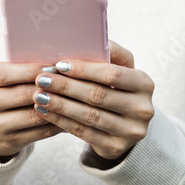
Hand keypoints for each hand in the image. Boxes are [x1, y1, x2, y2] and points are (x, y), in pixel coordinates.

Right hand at [0, 62, 63, 161]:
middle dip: (50, 88)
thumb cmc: (7, 91)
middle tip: (72, 83)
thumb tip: (59, 64)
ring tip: (75, 99)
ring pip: (35, 115)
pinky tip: (70, 116)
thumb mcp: (7, 75)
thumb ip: (26, 68)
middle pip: (23, 95)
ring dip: (58, 107)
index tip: (54, 67)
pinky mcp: (8, 142)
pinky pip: (41, 132)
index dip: (31, 70)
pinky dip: (58, 123)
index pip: (5, 74)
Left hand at [30, 41, 154, 161]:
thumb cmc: (116, 90)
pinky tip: (45, 111)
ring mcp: (131, 131)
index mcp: (145, 84)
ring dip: (60, 104)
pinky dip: (61, 121)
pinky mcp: (116, 147)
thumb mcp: (119, 71)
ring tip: (39, 95)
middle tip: (42, 79)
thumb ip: (107, 55)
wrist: (125, 127)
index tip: (59, 64)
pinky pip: (84, 133)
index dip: (85, 69)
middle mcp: (143, 109)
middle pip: (99, 95)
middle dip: (67, 86)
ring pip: (89, 115)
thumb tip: (82, 37)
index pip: (113, 74)